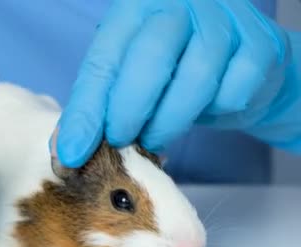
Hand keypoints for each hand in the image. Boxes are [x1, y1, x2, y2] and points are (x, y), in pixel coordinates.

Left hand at [55, 0, 299, 166]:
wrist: (240, 64)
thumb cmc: (172, 71)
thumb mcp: (129, 77)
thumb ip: (100, 103)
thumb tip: (67, 150)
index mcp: (136, 8)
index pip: (104, 59)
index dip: (86, 110)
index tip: (71, 152)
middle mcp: (180, 3)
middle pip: (150, 58)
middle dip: (128, 110)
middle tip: (120, 140)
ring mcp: (224, 20)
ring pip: (195, 77)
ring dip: (169, 121)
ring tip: (155, 137)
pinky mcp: (260, 45)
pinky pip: (233, 91)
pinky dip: (214, 113)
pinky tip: (204, 112)